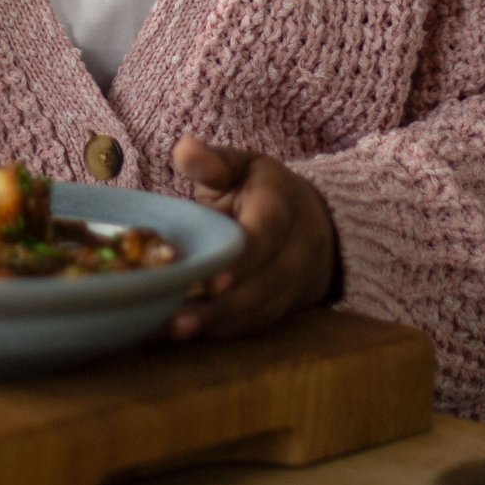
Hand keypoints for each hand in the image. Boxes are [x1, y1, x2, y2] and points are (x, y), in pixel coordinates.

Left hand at [168, 136, 339, 341]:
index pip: (266, 236)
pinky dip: (220, 333)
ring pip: (259, 312)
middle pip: (263, 285)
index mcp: (282, 207)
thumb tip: (184, 148)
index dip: (241, 261)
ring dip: (216, 326)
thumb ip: (212, 162)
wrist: (315, 219)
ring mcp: (294, 284)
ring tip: (170, 331)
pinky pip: (255, 326)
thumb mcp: (242, 165)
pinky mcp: (284, 308)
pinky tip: (181, 336)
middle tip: (175, 319)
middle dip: (221, 307)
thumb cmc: (262, 188)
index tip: (211, 281)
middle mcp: (296, 249)